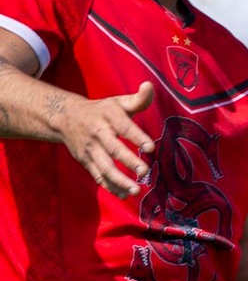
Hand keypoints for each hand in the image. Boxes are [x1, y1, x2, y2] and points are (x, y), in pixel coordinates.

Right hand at [56, 80, 154, 196]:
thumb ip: (138, 99)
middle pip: (113, 149)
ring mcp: (90, 149)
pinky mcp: (86, 161)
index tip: (150, 147)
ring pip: (103, 167)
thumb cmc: (101, 110)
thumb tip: (149, 85)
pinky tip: (124, 195)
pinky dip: (109, 186)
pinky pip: (97, 176)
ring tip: (136, 191)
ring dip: (119, 180)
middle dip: (128, 161)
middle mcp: (98, 133)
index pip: (124, 127)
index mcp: (108, 117)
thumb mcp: (118, 102)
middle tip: (145, 171)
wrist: (64, 117)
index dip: (136, 136)